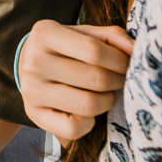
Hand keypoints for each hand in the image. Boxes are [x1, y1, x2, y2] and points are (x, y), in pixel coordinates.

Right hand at [18, 20, 133, 142]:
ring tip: (107, 94)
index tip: (128, 64)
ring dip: (107, 101)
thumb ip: (110, 36)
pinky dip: (89, 122)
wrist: (26, 66)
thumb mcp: (82, 33)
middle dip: (118, 80)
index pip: (94, 50)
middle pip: (95, 78)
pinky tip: (88, 111)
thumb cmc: (63, 48)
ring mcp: (32, 90)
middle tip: (121, 79)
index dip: (120, 60)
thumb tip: (134, 48)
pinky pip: (73, 128)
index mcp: (45, 34)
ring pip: (87, 105)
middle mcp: (34, 61)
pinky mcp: (34, 114)